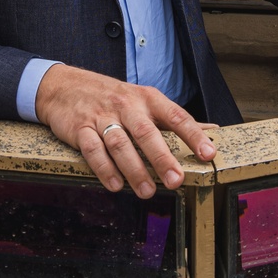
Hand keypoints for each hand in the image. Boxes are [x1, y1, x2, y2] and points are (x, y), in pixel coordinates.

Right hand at [34, 64, 217, 197]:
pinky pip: (92, 149)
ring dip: (134, 170)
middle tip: (175, 181)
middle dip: (162, 158)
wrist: (65, 85)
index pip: (176, 116)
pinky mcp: (80, 129)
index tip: (208, 153)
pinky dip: (104, 168)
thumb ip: (176, 119)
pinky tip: (115, 185)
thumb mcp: (145, 100)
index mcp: (148, 99)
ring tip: (148, 192)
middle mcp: (126, 106)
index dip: (193, 135)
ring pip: (120, 144)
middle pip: (146, 133)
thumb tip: (213, 129)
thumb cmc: (113, 97)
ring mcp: (102, 117)